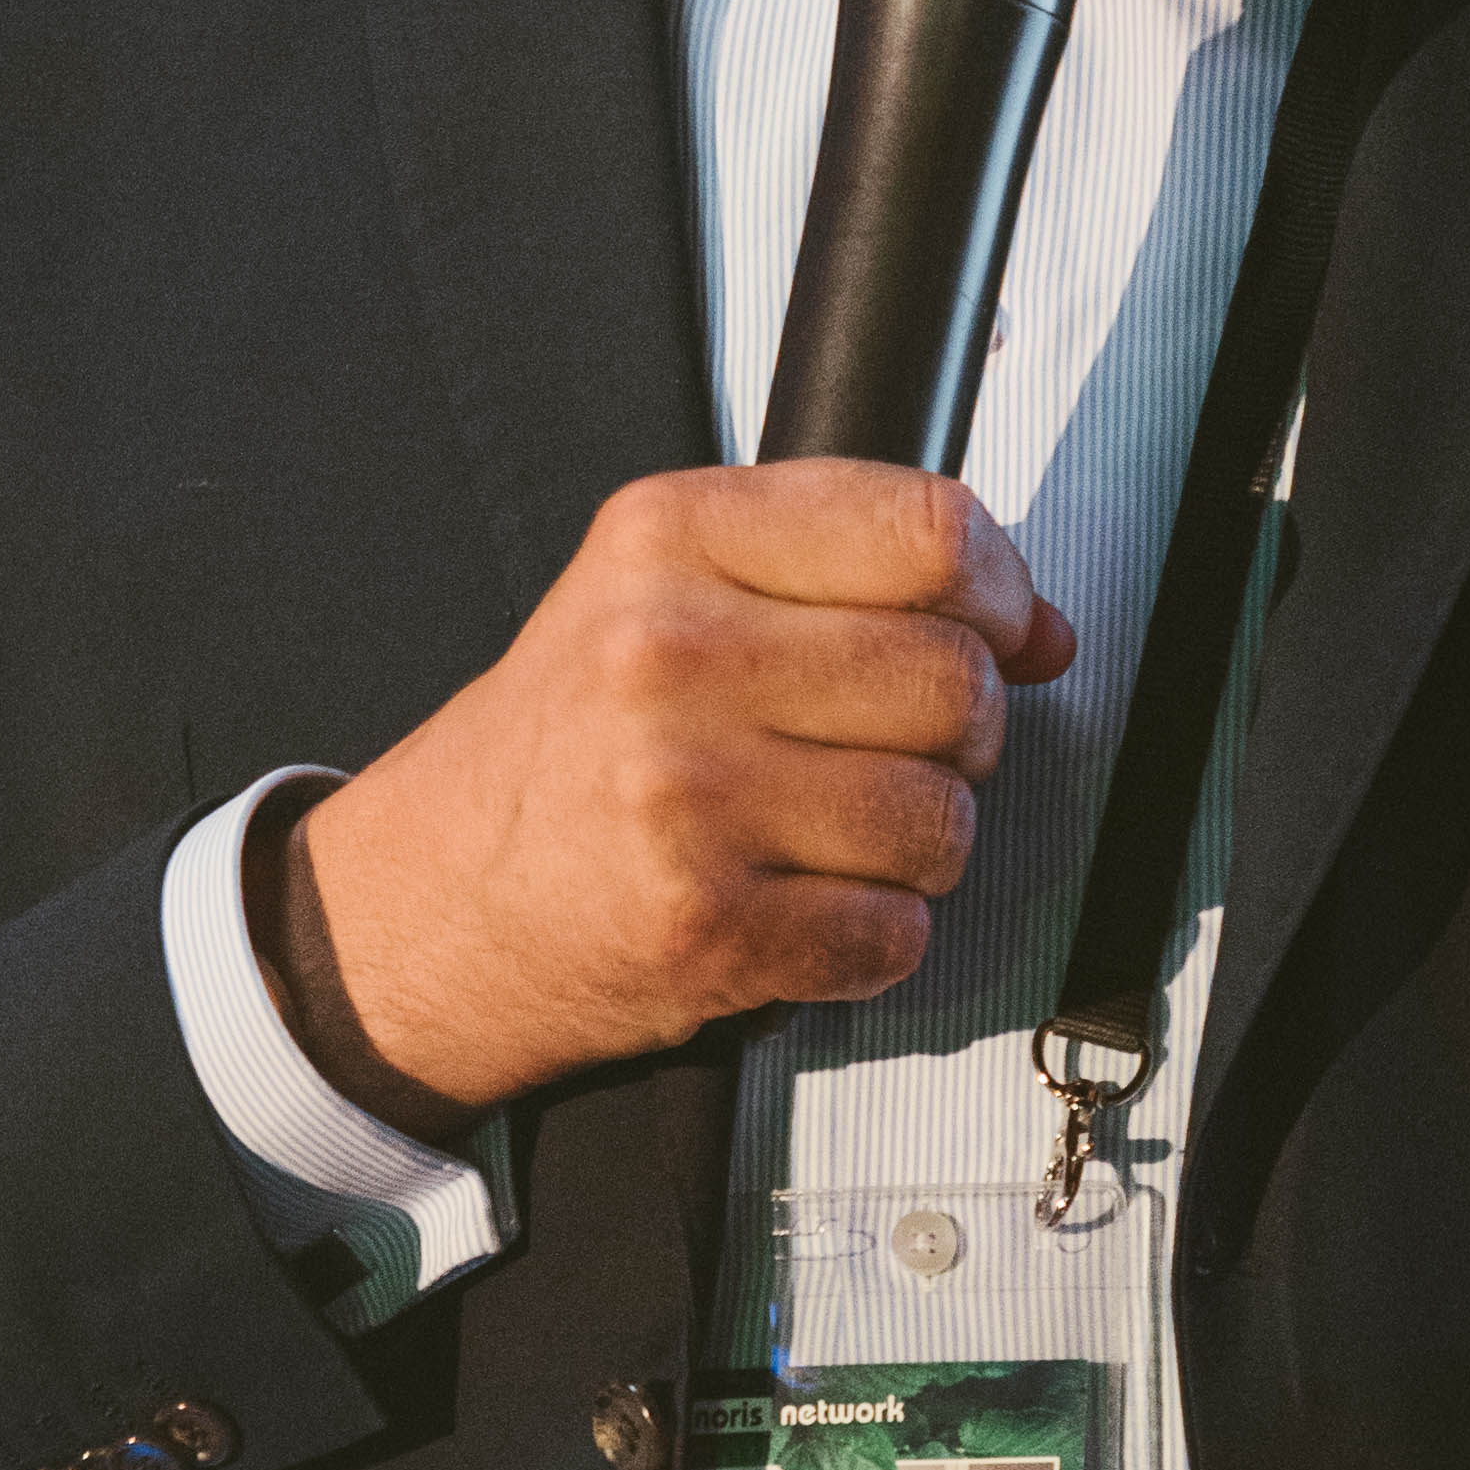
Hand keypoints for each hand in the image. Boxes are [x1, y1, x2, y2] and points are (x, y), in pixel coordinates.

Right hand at [269, 466, 1072, 1119]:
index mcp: (670, 537)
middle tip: (884, 751)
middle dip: (957, 735)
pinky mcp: (702, 923)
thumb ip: (849, 578)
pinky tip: (798, 910)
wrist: (425, 902)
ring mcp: (684, 793)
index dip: (999, 592)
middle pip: (955, 681)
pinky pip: (893, 932)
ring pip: (941, 818)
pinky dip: (871, 939)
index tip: (998, 631)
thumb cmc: (562, 749)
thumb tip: (1044, 632)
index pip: (929, 531)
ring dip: (917, 849)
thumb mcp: (667, 593)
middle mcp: (671, 652)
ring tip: (828, 838)